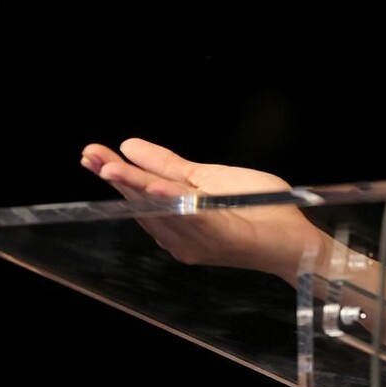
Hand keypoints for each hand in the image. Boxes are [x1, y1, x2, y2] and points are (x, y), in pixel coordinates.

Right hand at [80, 138, 321, 279]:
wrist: (296, 236)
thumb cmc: (259, 208)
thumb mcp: (208, 178)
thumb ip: (169, 166)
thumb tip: (130, 146)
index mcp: (176, 217)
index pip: (139, 193)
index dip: (115, 173)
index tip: (90, 153)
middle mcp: (180, 234)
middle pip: (142, 201)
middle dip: (115, 177)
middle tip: (89, 155)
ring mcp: (199, 240)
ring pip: (161, 208)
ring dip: (136, 187)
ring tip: (111, 168)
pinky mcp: (222, 238)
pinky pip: (194, 218)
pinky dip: (174, 202)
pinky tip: (157, 187)